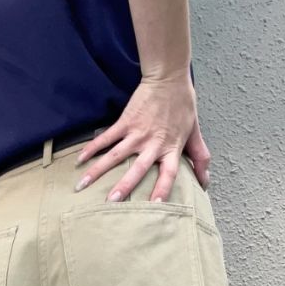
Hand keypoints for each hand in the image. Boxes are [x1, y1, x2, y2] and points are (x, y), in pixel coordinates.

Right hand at [73, 70, 210, 201]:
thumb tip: (205, 183)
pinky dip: (92, 148)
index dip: (162, 189)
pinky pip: (106, 138)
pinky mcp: (124, 122)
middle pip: (137, 169)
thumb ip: (200, 158)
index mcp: (171, 148)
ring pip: (115, 155)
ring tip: (82, 185)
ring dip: (97, 170)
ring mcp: (136, 133)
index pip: (168, 174)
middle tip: (110, 202)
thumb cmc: (183, 107)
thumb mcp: (195, 133)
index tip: (154, 206)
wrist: (168, 79)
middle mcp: (153, 144)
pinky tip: (79, 159)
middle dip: (123, 186)